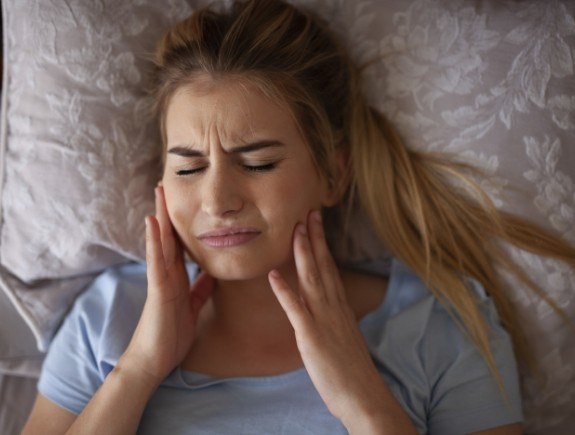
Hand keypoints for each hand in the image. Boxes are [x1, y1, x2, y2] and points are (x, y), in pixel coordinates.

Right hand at [124, 186, 213, 385]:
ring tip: (159, 192)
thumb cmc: (171, 335)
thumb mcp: (192, 307)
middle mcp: (167, 274)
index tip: (186, 202)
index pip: (180, 245)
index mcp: (177, 278)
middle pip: (169, 237)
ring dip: (160, 216)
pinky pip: (156, 261)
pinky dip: (155, 240)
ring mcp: (160, 279)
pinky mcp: (157, 289)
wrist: (155, 360)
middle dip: (169, 212)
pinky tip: (153, 221)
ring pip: (161, 242)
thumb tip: (212, 274)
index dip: (182, 224)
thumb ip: (200, 289)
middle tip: (168, 185)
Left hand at [268, 211, 383, 422]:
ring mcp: (323, 320)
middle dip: (314, 238)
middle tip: (308, 212)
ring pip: (311, 279)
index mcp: (340, 306)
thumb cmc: (352, 370)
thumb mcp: (344, 336)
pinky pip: (296, 310)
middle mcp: (333, 307)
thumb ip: (334, 318)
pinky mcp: (311, 337)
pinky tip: (272, 275)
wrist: (363, 396)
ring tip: (294, 230)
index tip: (316, 223)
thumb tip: (326, 308)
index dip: (322, 244)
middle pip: (323, 265)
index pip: (330, 268)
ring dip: (302, 253)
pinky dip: (284, 291)